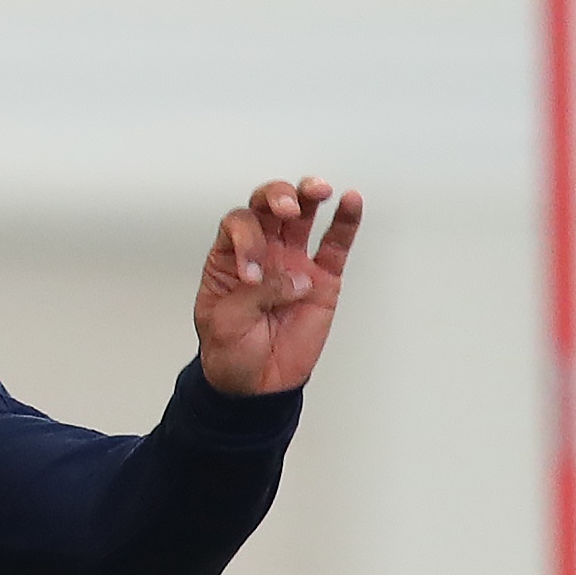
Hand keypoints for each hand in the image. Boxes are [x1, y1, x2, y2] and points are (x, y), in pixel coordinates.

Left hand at [196, 176, 361, 395]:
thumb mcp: (225, 324)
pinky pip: (336, 243)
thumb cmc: (231, 351)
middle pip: (267, 206)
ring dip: (309, 195)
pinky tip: (350, 202)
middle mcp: (262, 252)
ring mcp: (293, 262)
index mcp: (229, 259)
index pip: (237, 226)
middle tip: (286, 208)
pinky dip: (345, 221)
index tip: (252, 272)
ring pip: (302, 215)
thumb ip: (253, 294)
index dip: (246, 238)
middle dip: (277, 197)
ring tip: (319, 190)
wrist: (256, 384)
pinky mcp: (322, 277)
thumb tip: (295, 279)